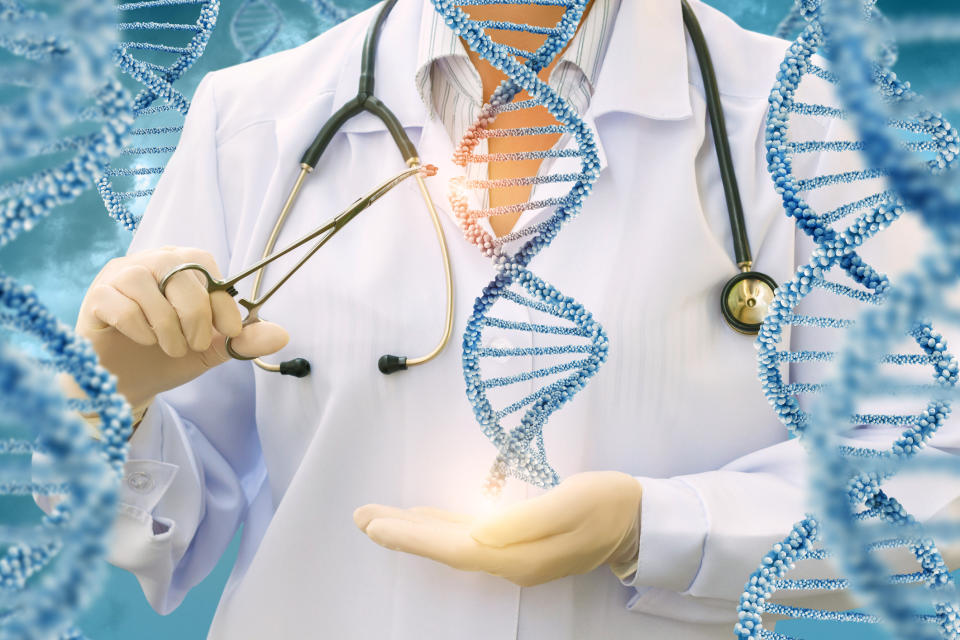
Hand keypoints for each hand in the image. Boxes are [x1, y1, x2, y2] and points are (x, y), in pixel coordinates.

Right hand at [75, 246, 288, 413]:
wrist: (128, 384)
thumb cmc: (169, 357)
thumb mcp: (211, 349)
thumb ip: (243, 341)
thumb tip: (283, 335)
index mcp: (182, 266)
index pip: (206, 268)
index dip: (222, 301)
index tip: (230, 332)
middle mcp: (151, 261)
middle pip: (180, 274)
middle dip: (195, 317)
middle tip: (193, 345)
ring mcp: (120, 275)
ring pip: (149, 288)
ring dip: (168, 328)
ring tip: (169, 348)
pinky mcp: (96, 296)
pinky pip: (123, 306)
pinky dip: (140, 330)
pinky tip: (143, 342)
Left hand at [354, 471, 641, 586]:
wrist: (638, 518)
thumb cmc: (607, 504)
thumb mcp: (568, 505)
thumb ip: (521, 523)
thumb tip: (478, 537)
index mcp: (517, 557)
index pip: (452, 549)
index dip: (411, 538)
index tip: (374, 526)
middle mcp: (509, 561)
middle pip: (444, 548)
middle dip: (401, 533)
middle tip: (360, 517)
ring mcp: (513, 553)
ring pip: (452, 542)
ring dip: (416, 530)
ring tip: (379, 518)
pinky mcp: (519, 541)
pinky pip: (468, 536)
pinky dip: (441, 527)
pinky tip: (424, 519)